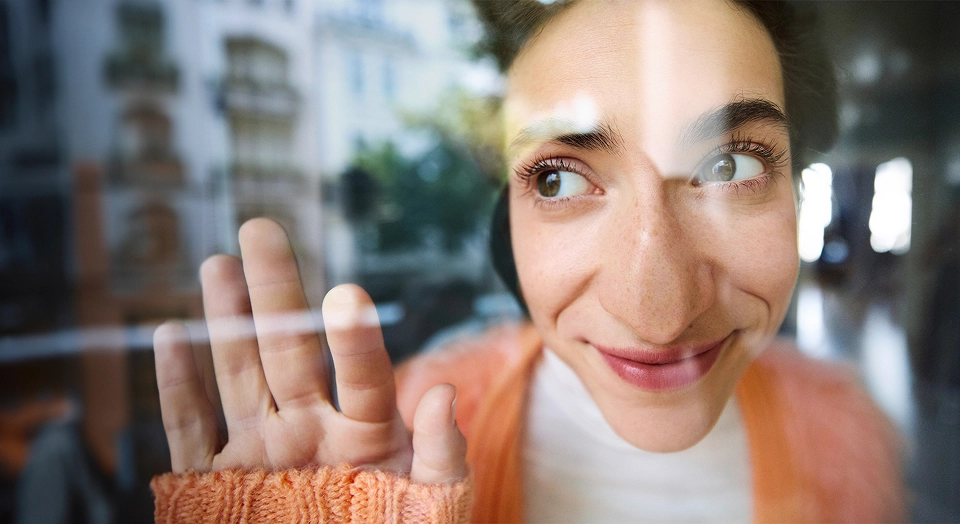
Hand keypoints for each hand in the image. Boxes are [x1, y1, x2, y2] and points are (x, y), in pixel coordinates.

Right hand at [153, 218, 466, 483]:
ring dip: (224, 321)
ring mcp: (259, 453)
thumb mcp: (430, 508)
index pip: (362, 376)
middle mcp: (308, 431)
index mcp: (365, 436)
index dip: (355, 338)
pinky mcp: (213, 482)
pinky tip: (168, 335)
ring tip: (218, 263)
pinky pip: (190, 428)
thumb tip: (440, 391)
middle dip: (274, 292)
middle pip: (287, 352)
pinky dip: (176, 387)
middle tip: (262, 229)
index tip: (347, 296)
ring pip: (237, 374)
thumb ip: (439, 456)